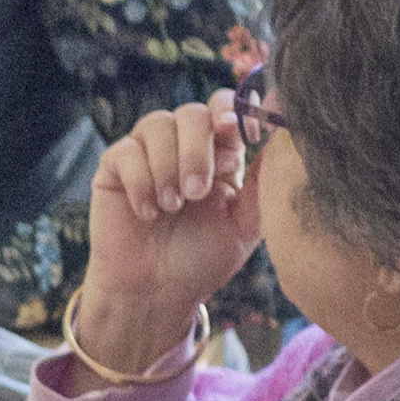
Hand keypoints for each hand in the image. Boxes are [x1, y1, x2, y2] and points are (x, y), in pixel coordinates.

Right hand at [71, 93, 270, 379]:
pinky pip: (125, 152)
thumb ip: (266, 180)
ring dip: (167, 166)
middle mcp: (182, 145)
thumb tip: (286, 132)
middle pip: (192, 112)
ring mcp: (146, 154)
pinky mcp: (113, 169)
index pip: (227, 108)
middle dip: (197, 150)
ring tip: (172, 207)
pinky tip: (148, 213)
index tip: (242, 134)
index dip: (234, 113)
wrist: (156, 292)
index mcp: (219, 152)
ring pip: (157, 125)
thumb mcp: (247, 222)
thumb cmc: (202, 259)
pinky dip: (140, 182)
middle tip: (197, 193)